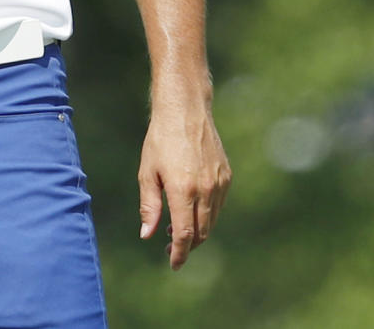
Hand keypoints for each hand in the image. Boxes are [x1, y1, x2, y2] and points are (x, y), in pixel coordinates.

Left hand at [137, 99, 230, 269]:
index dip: (178, 253)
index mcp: (182, 190)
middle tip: (170, 247)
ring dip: (198, 231)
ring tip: (177, 227)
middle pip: (201, 233)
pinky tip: (192, 208)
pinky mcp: (226, 176)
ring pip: (211, 221)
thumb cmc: (160, 139)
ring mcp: (219, 183)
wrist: (185, 110)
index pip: (184, 235)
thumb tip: (147, 235)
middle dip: (187, 245)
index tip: (172, 264)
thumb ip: (149, 205)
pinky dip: (207, 214)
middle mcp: (205, 189)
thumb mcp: (147, 171)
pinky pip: (218, 205)